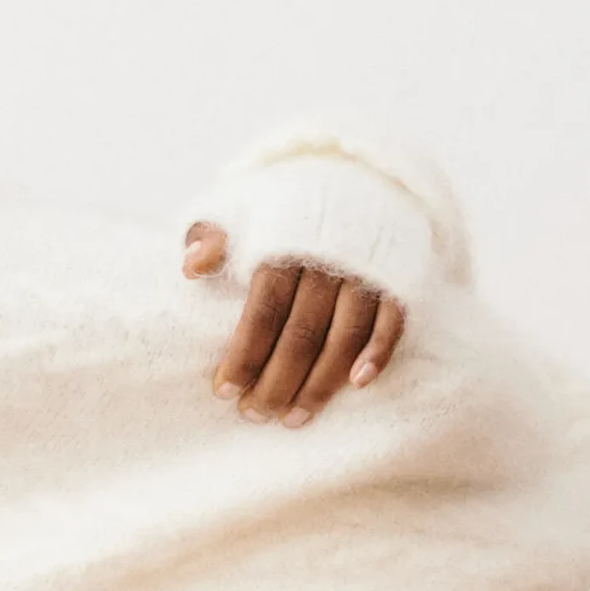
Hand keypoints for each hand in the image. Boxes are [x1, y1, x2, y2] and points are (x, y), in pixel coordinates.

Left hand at [182, 223, 404, 425]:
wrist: (353, 171)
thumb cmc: (281, 206)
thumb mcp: (238, 207)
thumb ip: (209, 235)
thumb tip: (192, 268)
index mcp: (283, 242)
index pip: (262, 311)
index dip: (243, 355)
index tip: (224, 391)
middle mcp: (327, 258)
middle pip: (301, 333)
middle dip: (276, 381)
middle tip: (254, 415)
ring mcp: (366, 270)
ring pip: (345, 337)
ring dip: (321, 384)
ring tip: (295, 418)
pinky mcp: (398, 278)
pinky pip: (392, 322)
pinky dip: (378, 353)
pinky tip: (357, 385)